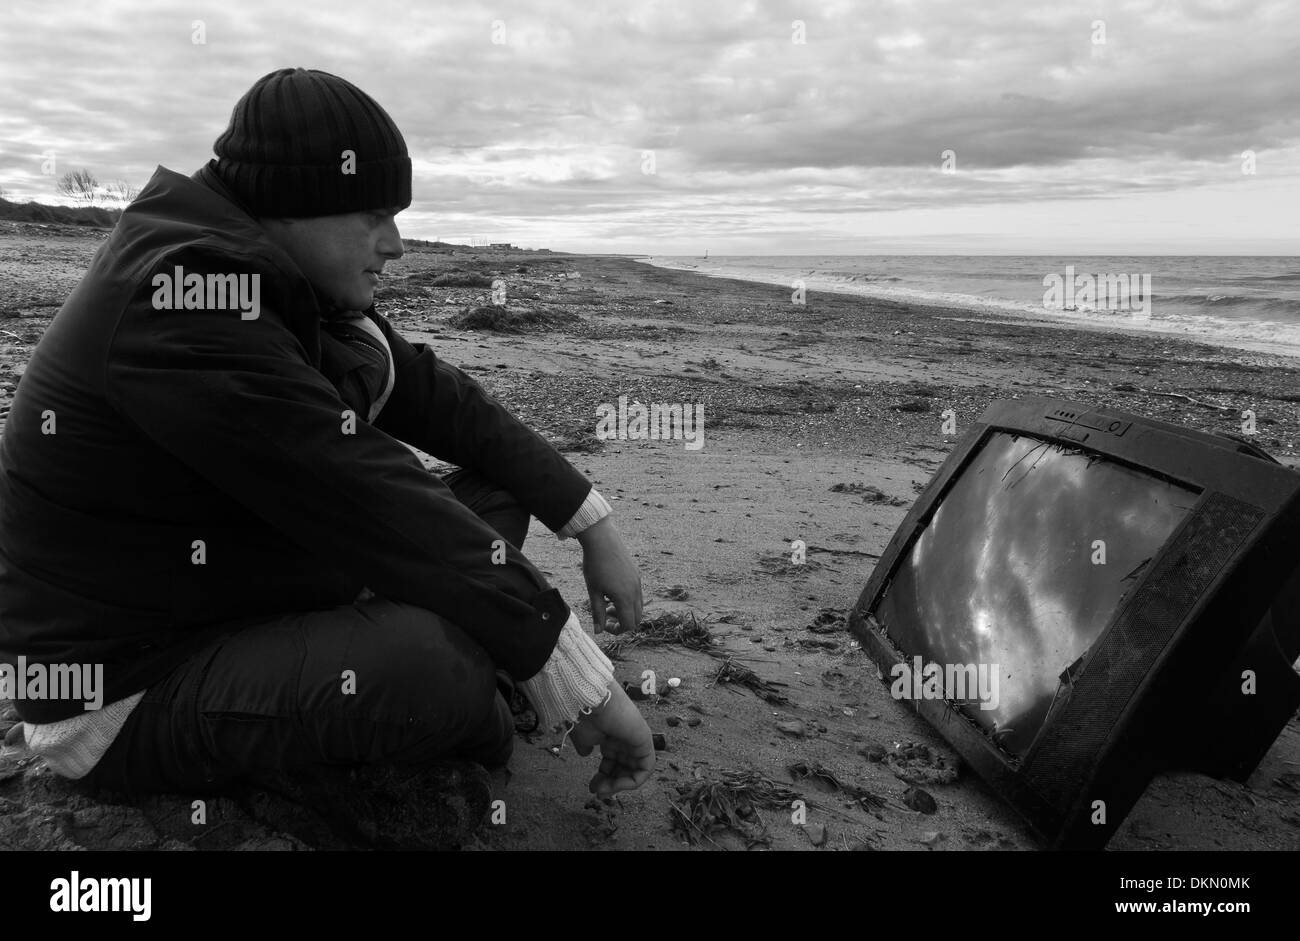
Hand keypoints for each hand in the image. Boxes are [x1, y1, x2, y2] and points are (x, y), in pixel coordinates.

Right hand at [569, 681, 654, 796]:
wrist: (591, 701)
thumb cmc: (585, 717)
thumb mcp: (582, 737)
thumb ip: (585, 747)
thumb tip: (585, 753)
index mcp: (611, 736)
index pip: (612, 761)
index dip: (603, 777)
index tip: (592, 787)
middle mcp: (625, 738)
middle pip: (624, 767)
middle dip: (611, 783)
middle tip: (598, 793)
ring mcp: (636, 739)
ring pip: (635, 770)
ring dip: (620, 785)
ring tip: (604, 791)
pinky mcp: (645, 741)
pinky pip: (645, 767)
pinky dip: (634, 780)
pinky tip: (617, 785)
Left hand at [577, 517, 642, 633]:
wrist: (602, 540)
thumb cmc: (594, 565)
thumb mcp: (593, 592)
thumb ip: (597, 613)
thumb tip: (598, 631)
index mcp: (624, 598)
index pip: (628, 625)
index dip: (616, 630)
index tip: (604, 624)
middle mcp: (635, 591)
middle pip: (637, 618)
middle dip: (623, 622)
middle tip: (607, 614)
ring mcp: (638, 582)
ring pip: (638, 606)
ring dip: (626, 611)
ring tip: (608, 602)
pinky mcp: (636, 574)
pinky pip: (637, 594)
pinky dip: (628, 600)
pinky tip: (612, 590)